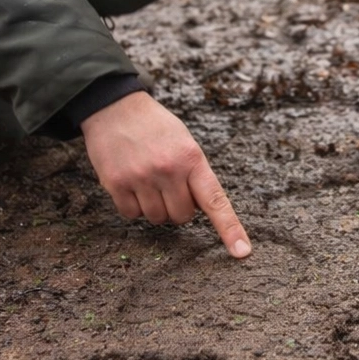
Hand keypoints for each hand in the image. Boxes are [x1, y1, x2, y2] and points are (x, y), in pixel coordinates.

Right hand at [81, 92, 251, 258]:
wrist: (115, 107)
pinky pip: (131, 214)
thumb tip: (200, 209)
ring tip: (148, 180)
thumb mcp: (184, 142)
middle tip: (169, 185)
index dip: (230, 229)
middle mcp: (168, 170)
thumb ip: (194, 173)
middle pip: (182, 216)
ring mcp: (141, 177)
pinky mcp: (116, 183)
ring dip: (154, 207)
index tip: (243, 252)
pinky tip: (130, 183)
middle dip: (178, 208)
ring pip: (157, 218)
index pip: (216, 200)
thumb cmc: (155, 127)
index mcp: (192, 158)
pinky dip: (132, 206)